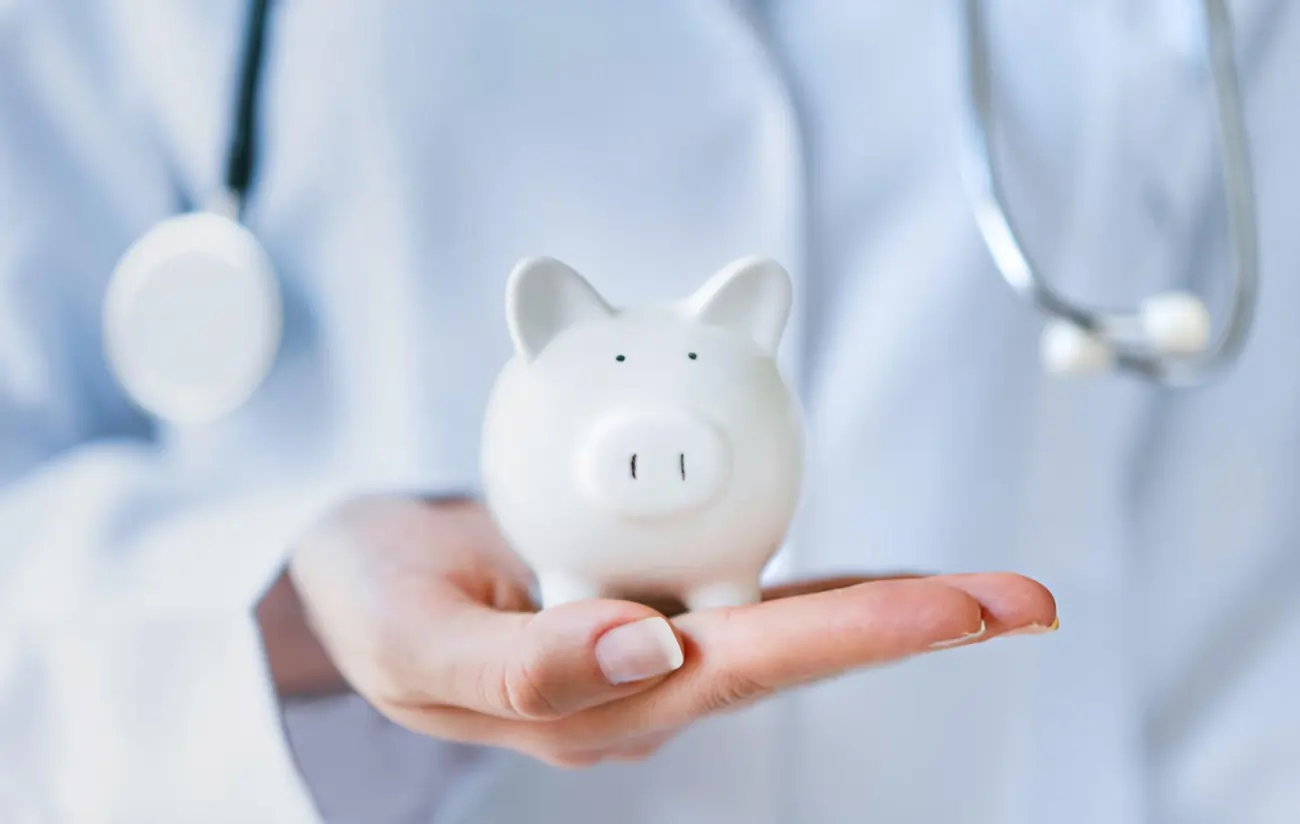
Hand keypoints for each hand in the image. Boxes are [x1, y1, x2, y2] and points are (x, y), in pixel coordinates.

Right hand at [282, 496, 1056, 766]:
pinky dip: (824, 580)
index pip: (748, 669)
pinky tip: (886, 575)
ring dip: (889, 606)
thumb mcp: (411, 639)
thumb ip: (519, 668)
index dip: (856, 637)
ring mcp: (651, 645)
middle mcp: (644, 683)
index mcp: (597, 704)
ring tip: (991, 592)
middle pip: (798, 653)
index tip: (955, 611)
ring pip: (788, 626)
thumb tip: (648, 649)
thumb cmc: (373, 606)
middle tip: (1023, 599)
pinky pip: (749, 591)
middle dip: (914, 626)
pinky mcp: (646, 601)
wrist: (355, 577)